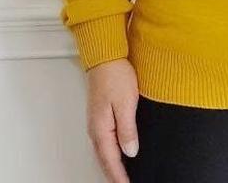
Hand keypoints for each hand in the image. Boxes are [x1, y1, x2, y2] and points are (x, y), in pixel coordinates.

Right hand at [86, 57, 139, 182]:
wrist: (105, 56)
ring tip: (121, 175)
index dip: (119, 176)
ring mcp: (97, 121)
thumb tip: (130, 151)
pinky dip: (111, 152)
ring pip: (104, 151)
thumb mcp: (125, 103)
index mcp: (101, 128)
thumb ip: (127, 129)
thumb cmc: (114, 74)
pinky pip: (105, 140)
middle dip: (114, 175)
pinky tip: (119, 152)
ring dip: (112, 165)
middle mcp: (96, 128)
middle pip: (105, 159)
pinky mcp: (101, 114)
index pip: (111, 160)